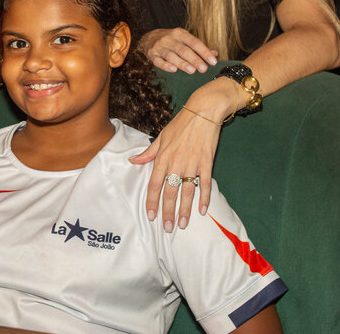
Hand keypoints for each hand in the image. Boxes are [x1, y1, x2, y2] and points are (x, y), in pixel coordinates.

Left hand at [129, 78, 238, 230]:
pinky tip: (202, 210)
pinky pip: (205, 183)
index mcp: (162, 157)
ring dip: (185, 209)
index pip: (154, 184)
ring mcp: (192, 163)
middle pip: (170, 192)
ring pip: (187, 191)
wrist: (203, 111)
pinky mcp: (207, 162)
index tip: (150, 216)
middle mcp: (176, 162)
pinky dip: (205, 197)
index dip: (152, 201)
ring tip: (183, 224)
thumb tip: (132, 160)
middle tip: (167, 228)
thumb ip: (148, 153)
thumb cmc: (180, 124)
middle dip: (168, 212)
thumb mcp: (161, 137)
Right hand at [139, 28, 217, 73]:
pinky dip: (166, 65)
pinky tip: (173, 69)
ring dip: (182, 63)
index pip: (194, 42)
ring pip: (172, 56)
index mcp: (180, 34)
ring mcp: (160, 47)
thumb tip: (214, 54)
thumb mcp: (184, 39)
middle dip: (195, 59)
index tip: (213, 61)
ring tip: (192, 71)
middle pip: (184, 50)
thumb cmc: (172, 41)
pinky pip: (158, 61)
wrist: (149, 38)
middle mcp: (170, 39)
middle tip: (204, 69)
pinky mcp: (152, 55)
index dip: (204, 52)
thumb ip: (199, 47)